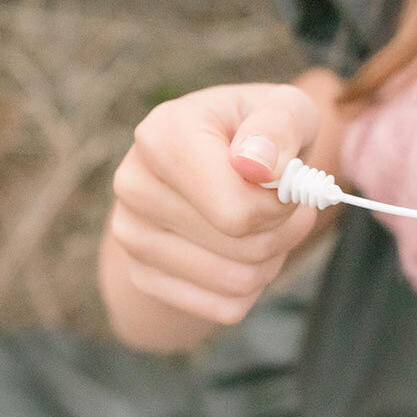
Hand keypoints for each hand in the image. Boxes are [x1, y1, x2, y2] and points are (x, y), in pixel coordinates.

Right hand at [109, 83, 320, 324]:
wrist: (220, 163)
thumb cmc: (261, 133)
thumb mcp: (286, 109)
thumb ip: (281, 126)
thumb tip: (258, 166)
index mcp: (163, 135)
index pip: (236, 209)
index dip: (279, 203)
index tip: (285, 179)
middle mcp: (134, 185)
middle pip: (243, 245)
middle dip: (282, 228)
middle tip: (283, 202)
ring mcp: (131, 235)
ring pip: (238, 280)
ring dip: (272, 255)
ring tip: (265, 221)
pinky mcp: (143, 275)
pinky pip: (225, 306)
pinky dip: (253, 283)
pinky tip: (244, 247)